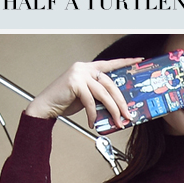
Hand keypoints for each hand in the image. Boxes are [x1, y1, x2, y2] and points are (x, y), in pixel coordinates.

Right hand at [25, 56, 141, 126]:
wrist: (45, 106)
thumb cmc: (65, 101)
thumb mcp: (85, 96)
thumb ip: (98, 95)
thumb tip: (116, 106)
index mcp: (88, 68)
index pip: (110, 64)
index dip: (124, 62)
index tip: (138, 60)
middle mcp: (84, 68)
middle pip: (110, 84)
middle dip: (120, 101)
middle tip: (128, 114)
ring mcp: (79, 74)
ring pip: (103, 93)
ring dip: (112, 110)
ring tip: (117, 121)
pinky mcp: (75, 83)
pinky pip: (90, 101)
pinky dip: (93, 114)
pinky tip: (92, 122)